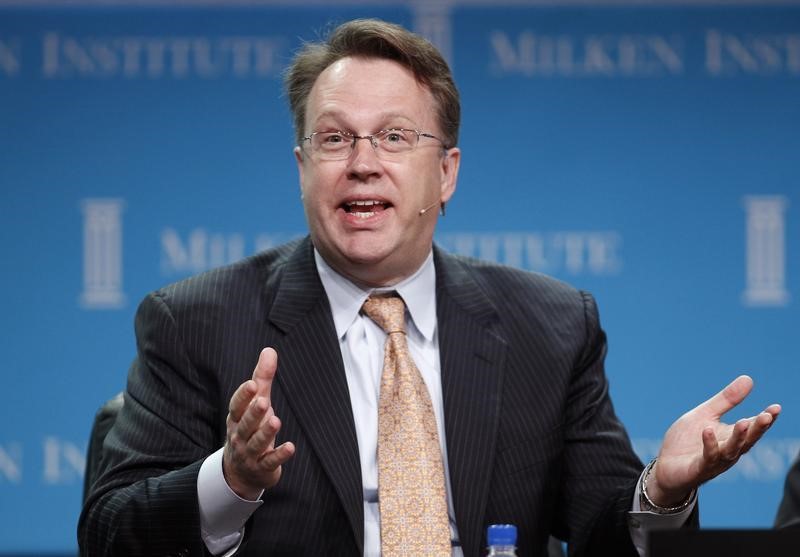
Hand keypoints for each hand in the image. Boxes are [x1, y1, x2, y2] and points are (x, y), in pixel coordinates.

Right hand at [222, 347, 294, 499]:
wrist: (241, 471)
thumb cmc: (250, 428)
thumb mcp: (255, 403)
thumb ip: (262, 378)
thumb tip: (269, 350)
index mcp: (236, 419)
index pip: (237, 406)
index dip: (243, 396)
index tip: (252, 384)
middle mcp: (240, 436)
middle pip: (246, 424)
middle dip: (254, 413)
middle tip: (263, 402)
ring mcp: (250, 453)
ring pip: (257, 443)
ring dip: (266, 433)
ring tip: (276, 422)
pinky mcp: (263, 467)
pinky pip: (270, 461)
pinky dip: (280, 455)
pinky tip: (290, 447)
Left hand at [648, 375, 780, 506]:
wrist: (666, 467)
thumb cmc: (688, 441)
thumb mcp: (705, 415)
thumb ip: (726, 400)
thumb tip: (749, 378)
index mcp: (731, 437)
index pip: (752, 427)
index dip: (765, 419)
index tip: (776, 408)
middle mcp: (728, 451)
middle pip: (747, 440)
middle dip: (758, 428)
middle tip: (767, 416)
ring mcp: (715, 461)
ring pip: (731, 450)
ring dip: (738, 437)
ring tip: (743, 422)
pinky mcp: (699, 468)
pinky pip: (707, 457)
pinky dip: (709, 444)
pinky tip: (707, 430)